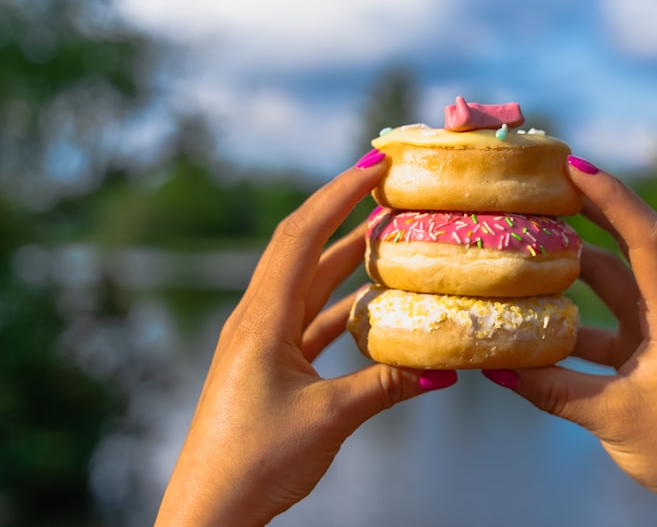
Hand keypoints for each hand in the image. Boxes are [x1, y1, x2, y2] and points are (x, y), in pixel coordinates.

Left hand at [155, 151, 456, 525]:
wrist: (211, 511)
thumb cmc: (255, 462)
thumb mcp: (331, 418)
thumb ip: (388, 386)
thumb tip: (445, 369)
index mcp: (261, 319)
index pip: (301, 235)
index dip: (338, 194)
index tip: (374, 164)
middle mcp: (257, 319)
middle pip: (302, 246)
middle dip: (343, 211)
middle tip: (385, 185)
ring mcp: (261, 341)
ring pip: (308, 282)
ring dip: (345, 257)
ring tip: (387, 234)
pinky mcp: (269, 364)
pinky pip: (310, 319)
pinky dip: (342, 306)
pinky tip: (375, 305)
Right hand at [483, 156, 656, 525]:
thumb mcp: (610, 417)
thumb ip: (551, 390)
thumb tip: (493, 367)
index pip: (648, 238)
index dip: (612, 198)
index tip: (573, 168)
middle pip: (626, 244)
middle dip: (586, 211)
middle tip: (541, 185)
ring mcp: (655, 327)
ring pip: (608, 282)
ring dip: (569, 266)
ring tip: (524, 245)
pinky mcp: (643, 349)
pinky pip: (599, 320)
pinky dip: (567, 317)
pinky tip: (530, 321)